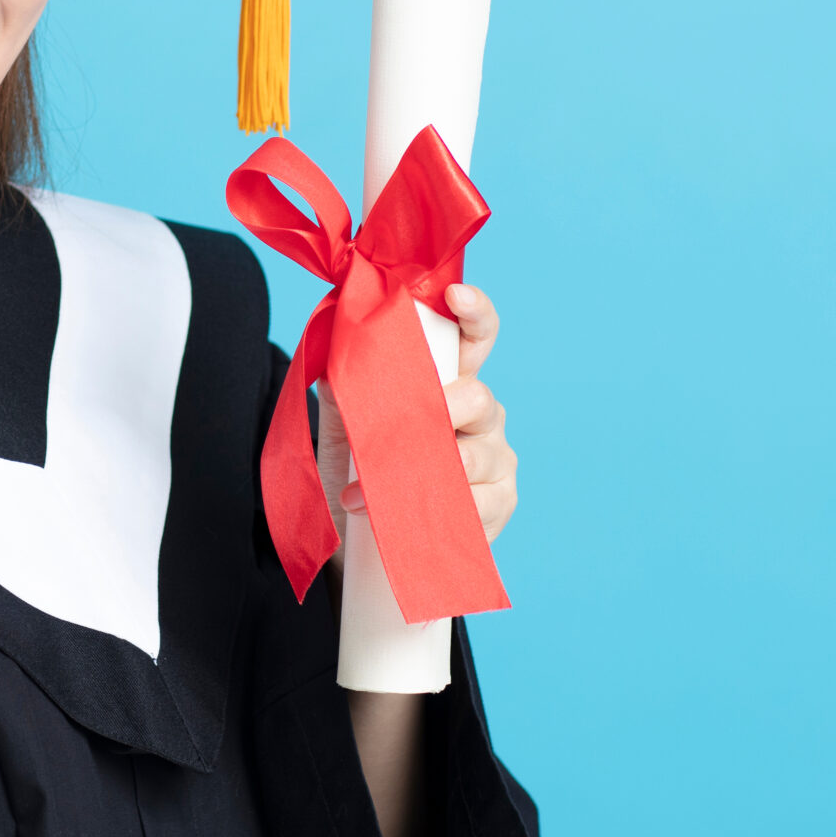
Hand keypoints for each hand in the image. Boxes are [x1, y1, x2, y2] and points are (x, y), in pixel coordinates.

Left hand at [314, 281, 520, 543]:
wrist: (363, 543)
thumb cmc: (361, 474)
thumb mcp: (344, 432)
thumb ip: (346, 393)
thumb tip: (335, 359)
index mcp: (449, 382)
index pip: (472, 338)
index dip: (472, 311)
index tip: (455, 294)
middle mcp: (480, 414)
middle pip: (477, 396)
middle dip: (444, 408)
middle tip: (412, 423)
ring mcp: (495, 458)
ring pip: (474, 456)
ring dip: (420, 474)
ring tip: (370, 493)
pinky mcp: (500, 503)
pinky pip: (479, 504)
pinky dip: (438, 510)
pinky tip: (410, 518)